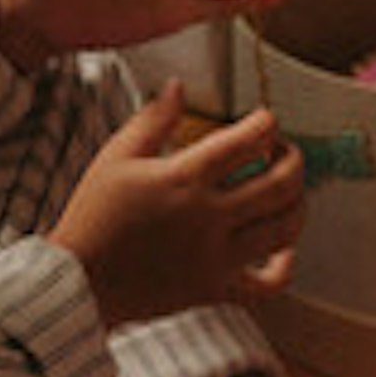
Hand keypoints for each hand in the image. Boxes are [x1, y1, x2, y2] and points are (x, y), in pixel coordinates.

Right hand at [50, 85, 310, 325]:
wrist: (78, 281)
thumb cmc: (92, 216)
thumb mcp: (115, 158)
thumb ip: (153, 119)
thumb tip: (177, 86)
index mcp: (183, 178)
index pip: (248, 140)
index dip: (266, 123)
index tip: (263, 121)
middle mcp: (208, 217)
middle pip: (281, 183)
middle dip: (292, 158)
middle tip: (281, 151)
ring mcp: (216, 257)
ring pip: (285, 229)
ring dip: (298, 203)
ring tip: (287, 189)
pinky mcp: (215, 290)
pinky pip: (269, 284)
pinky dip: (285, 265)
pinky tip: (282, 247)